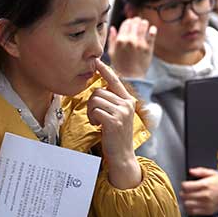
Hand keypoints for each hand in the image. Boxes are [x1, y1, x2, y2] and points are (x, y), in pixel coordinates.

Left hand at [87, 59, 141, 188]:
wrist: (122, 155)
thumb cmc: (115, 135)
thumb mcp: (117, 115)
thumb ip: (112, 101)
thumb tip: (99, 87)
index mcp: (127, 100)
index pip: (114, 80)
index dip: (104, 70)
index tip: (96, 61)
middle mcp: (126, 104)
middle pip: (98, 92)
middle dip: (91, 104)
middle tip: (95, 116)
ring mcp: (122, 112)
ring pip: (94, 100)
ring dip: (90, 111)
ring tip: (97, 121)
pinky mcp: (114, 121)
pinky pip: (94, 111)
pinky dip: (92, 118)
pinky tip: (98, 126)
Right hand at [107, 17, 156, 78]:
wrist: (131, 78)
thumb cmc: (120, 66)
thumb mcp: (112, 53)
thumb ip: (112, 39)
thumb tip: (112, 28)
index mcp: (120, 40)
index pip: (125, 23)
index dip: (128, 22)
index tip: (130, 23)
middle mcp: (130, 40)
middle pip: (135, 22)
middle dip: (136, 20)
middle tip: (137, 22)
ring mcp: (140, 43)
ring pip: (144, 24)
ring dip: (144, 23)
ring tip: (144, 25)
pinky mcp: (149, 47)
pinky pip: (152, 33)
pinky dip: (152, 30)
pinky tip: (151, 30)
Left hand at [180, 168, 217, 215]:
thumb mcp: (212, 173)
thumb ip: (200, 171)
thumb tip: (190, 171)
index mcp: (205, 185)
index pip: (186, 186)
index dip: (183, 184)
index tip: (185, 184)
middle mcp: (205, 195)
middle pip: (185, 195)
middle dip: (183, 192)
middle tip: (185, 191)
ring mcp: (206, 204)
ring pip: (187, 204)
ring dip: (185, 200)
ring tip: (188, 197)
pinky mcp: (207, 211)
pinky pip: (192, 212)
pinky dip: (189, 208)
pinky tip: (191, 204)